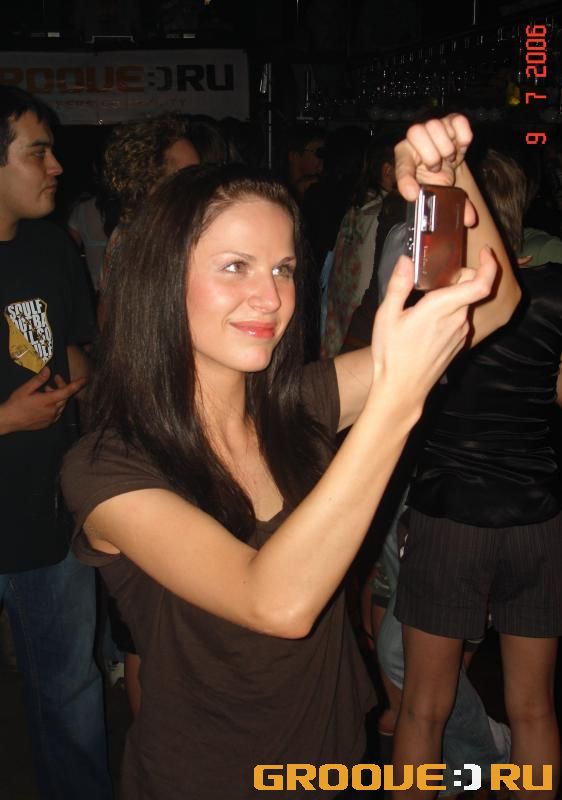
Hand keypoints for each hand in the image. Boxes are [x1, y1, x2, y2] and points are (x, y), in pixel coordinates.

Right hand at [0, 367, 86, 433]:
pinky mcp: (48, 424)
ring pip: (61, 405)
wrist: (8, 421)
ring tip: (46, 390)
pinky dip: (55, 405)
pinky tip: (45, 401)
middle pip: (65, 397)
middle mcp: (52, 411)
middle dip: (62, 386)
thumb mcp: (25, 389)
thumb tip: (48, 370)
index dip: (77, 385)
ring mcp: (51, 419)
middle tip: (55, 379)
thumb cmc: (16, 404)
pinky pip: (57, 413)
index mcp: (48, 401)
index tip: (85, 379)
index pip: (67, 391)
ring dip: (58, 396)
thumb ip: (39, 380)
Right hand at [370, 247, 496, 415]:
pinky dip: (452, 313)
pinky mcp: (459, 344)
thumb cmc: (392, 354)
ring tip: (428, 301)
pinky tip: (429, 322)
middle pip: (473, 289)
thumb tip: (406, 261)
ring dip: (455, 297)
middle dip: (462, 277)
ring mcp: (461, 333)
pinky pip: (461, 320)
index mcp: (441, 308)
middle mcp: (457, 319)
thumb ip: (399, 285)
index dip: (489, 265)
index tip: (484, 252)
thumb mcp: (387, 315)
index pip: (481, 284)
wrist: (402, 389)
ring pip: (466, 305)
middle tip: (438, 276)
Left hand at [395, 114, 475, 225]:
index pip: (401, 168)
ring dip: (447, 147)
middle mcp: (414, 139)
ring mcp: (432, 127)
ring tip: (449, 157)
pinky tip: (461, 146)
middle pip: (416, 133)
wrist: (450, 162)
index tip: (413, 195)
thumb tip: (470, 219)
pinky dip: (463, 136)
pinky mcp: (451, 120)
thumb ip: (451, 205)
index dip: (406, 181)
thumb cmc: (438, 177)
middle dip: (431, 155)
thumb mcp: (439, 192)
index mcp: (404, 158)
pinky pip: (458, 121)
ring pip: (435, 126)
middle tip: (438, 166)